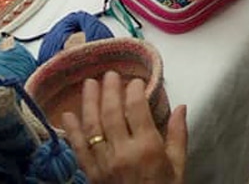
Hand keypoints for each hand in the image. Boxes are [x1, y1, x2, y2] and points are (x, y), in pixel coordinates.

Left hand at [62, 72, 187, 183]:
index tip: (134, 80)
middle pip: (111, 113)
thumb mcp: (178, 167)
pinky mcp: (91, 175)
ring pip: (92, 126)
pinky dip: (71, 130)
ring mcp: (104, 164)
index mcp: (148, 148)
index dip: (134, 90)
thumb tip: (181, 106)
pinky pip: (78, 149)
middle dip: (110, 90)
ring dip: (89, 102)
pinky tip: (67, 114)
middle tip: (110, 74)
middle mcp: (123, 152)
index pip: (137, 109)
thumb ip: (178, 135)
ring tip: (89, 83)